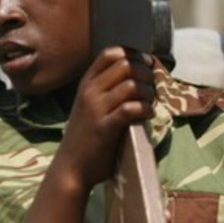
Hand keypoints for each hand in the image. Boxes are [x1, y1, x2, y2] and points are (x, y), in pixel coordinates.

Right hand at [56, 47, 154, 189]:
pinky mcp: (105, 127)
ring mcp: (96, 109)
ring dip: (148, 92)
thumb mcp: (90, 107)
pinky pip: (131, 108)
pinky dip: (145, 109)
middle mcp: (89, 92)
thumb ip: (106, 90)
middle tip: (153, 87)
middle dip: (146, 73)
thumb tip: (137, 77)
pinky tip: (148, 115)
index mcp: (86, 84)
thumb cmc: (86, 137)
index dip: (133, 54)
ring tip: (150, 103)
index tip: (147, 63)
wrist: (71, 168)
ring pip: (131, 85)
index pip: (109, 54)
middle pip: (125, 65)